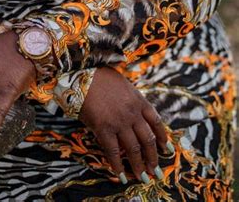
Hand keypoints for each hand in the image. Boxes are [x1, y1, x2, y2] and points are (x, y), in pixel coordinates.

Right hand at [79, 66, 168, 183]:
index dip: (163, 138)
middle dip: (153, 157)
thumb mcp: (123, 85)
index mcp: (139, 101)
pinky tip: (121, 175)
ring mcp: (119, 122)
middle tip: (155, 170)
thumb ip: (132, 100)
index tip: (167, 149)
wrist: (82, 73)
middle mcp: (133, 113)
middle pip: (148, 140)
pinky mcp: (104, 128)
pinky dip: (117, 166)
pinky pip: (113, 152)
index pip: (156, 122)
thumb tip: (136, 115)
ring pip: (134, 149)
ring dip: (139, 165)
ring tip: (142, 177)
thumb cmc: (101, 77)